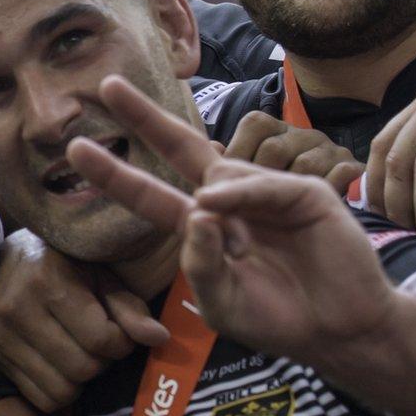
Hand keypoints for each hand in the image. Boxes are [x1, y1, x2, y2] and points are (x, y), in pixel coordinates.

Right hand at [0, 230, 167, 411]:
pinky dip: (59, 390)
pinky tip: (61, 367)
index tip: (120, 334)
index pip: (99, 338)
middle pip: (82, 367)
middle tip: (101, 345)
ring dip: (82, 379)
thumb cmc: (63, 265)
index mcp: (47, 282)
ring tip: (81, 354)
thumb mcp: (99, 276)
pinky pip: (41, 398)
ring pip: (62, 389)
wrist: (6, 262)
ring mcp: (1, 337)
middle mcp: (18, 310)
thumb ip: (128, 307)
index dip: (121, 343)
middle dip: (102, 361)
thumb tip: (159, 338)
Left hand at [69, 77, 397, 362]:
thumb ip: (199, 265)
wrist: (339, 331)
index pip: (149, 192)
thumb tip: (196, 211)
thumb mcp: (221, 302)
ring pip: (219, 176)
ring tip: (244, 251)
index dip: (115, 172)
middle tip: (108, 84)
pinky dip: (239, 194)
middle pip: (180, 148)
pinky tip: (219, 207)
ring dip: (216, 208)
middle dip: (144, 117)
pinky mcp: (303, 193)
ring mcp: (264, 192)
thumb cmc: (276, 317)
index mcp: (201, 225)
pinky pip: (260, 184)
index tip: (77, 147)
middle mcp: (228, 200)